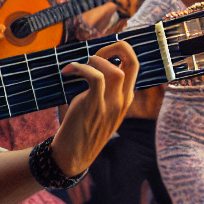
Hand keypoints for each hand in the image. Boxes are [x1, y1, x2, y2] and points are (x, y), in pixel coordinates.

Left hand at [50, 41, 137, 175]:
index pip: (135, 66)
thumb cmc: (82, 129)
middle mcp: (123, 100)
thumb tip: (92, 66)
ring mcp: (110, 105)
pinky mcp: (94, 107)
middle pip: (133, 62)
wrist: (73, 156)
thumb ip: (102, 91)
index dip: (121, 51)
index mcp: (126, 99)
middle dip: (117, 46)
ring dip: (96, 60)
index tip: (102, 52)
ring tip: (79, 65)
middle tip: (96, 51)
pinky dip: (82, 68)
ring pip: (115, 70)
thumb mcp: (100, 109)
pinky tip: (69, 70)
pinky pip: (95, 78)